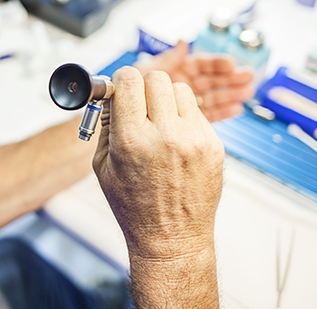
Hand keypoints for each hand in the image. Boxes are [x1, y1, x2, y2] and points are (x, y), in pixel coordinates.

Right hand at [93, 67, 223, 306]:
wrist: (171, 238)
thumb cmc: (135, 207)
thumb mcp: (103, 166)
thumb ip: (106, 125)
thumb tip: (113, 95)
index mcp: (132, 140)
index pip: (130, 80)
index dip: (124, 79)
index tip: (123, 85)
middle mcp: (165, 136)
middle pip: (157, 78)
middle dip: (145, 87)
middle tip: (142, 104)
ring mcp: (194, 140)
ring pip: (180, 89)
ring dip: (167, 99)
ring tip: (161, 122)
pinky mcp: (213, 145)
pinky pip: (198, 112)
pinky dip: (185, 118)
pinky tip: (176, 140)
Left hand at [134, 41, 254, 121]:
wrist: (118, 120)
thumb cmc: (125, 94)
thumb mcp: (143, 71)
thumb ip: (165, 59)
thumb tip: (183, 43)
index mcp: (174, 70)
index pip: (199, 65)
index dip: (215, 63)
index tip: (230, 64)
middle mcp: (181, 85)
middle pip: (210, 79)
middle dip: (229, 76)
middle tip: (248, 76)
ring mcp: (184, 102)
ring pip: (212, 95)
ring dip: (230, 92)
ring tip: (247, 91)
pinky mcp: (186, 120)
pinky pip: (206, 115)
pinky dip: (221, 111)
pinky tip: (235, 108)